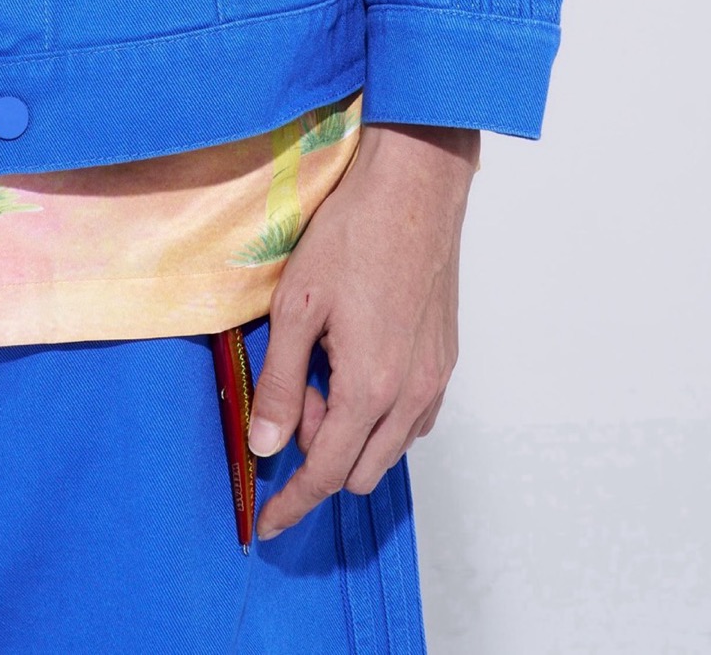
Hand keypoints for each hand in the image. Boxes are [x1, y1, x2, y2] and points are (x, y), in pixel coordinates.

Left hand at [249, 121, 478, 539]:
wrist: (414, 188)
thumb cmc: (351, 236)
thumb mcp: (294, 305)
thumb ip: (278, 382)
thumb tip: (265, 445)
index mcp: (370, 388)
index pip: (326, 474)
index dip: (292, 502)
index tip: (267, 523)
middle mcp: (411, 395)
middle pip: (360, 471)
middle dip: (318, 453)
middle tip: (291, 393)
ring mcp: (435, 378)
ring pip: (390, 447)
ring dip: (350, 433)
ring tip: (320, 369)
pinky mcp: (446, 358)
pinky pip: (413, 418)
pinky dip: (380, 415)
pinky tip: (355, 365)